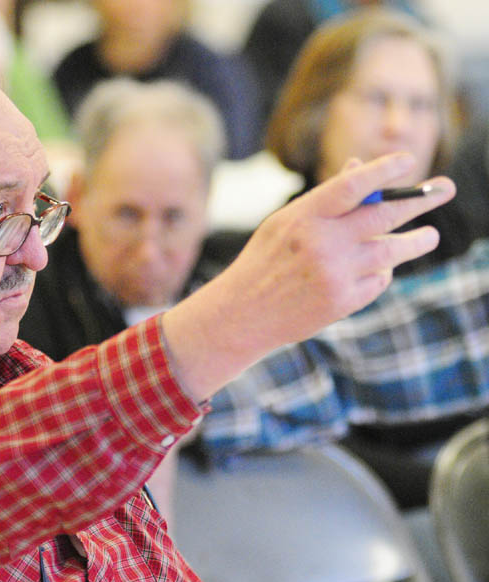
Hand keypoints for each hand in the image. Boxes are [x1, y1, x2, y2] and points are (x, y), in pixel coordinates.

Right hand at [162, 153, 455, 400]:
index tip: (408, 160)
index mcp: (303, 217)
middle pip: (384, 214)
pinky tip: (376, 270)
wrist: (243, 314)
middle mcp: (322, 243)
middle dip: (420, 200)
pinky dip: (381, 272)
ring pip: (392, 250)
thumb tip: (361, 167)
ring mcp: (334, 273)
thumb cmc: (264, 262)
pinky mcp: (342, 301)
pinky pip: (378, 280)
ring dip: (417, 241)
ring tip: (428, 236)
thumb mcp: (284, 224)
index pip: (353, 184)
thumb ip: (324, 199)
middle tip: (446, 189)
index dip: (385, 169)